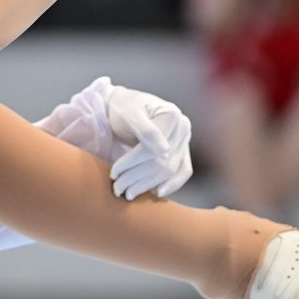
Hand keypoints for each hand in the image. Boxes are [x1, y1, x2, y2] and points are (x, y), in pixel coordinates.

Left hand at [105, 84, 192, 198]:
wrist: (126, 104)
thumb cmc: (124, 108)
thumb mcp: (130, 114)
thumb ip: (146, 130)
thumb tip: (164, 151)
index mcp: (171, 115)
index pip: (152, 149)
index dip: (131, 164)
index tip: (113, 174)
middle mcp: (183, 127)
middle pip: (163, 161)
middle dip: (138, 178)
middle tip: (118, 189)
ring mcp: (185, 139)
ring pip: (170, 169)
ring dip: (149, 184)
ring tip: (128, 194)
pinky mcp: (183, 150)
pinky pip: (183, 170)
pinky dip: (171, 183)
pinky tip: (157, 193)